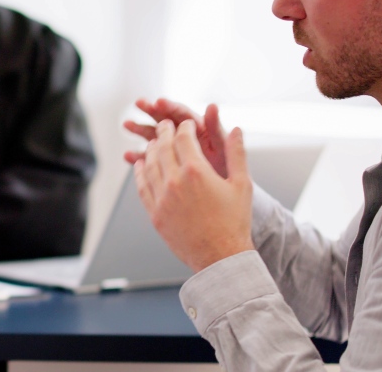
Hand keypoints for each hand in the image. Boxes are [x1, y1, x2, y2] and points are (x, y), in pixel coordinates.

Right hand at [123, 99, 227, 176]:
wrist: (225, 198)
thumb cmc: (227, 170)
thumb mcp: (223, 148)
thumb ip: (216, 128)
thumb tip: (212, 106)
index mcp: (199, 129)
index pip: (182, 114)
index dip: (170, 107)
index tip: (158, 101)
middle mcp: (186, 137)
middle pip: (166, 119)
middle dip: (151, 111)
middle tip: (139, 104)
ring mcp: (175, 151)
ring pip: (156, 137)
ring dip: (141, 130)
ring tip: (127, 124)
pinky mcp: (168, 166)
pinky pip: (152, 160)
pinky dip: (140, 158)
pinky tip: (129, 156)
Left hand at [134, 119, 253, 272]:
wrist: (220, 257)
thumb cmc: (234, 222)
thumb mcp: (242, 184)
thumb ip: (237, 153)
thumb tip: (235, 129)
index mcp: (197, 171)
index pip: (183, 138)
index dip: (184, 127)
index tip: (186, 124)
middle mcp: (175, 182)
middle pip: (163, 147)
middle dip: (164, 132)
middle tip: (165, 125)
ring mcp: (162, 198)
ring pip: (150, 164)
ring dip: (151, 150)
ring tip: (154, 143)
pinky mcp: (154, 213)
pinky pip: (142, 186)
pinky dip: (139, 172)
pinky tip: (140, 165)